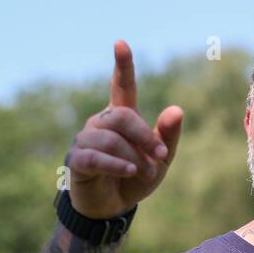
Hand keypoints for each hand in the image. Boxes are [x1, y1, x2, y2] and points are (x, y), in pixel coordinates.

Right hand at [66, 40, 182, 218]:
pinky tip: (128, 172)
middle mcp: (100, 123)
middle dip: (145, 136)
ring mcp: (85, 140)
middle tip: (160, 155)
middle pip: (122, 116)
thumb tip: (176, 110)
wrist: (112, 208)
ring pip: (110, 139)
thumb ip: (168, 136)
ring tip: (142, 174)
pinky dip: (115, 164)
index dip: (122, 66)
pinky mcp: (77, 161)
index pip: (122, 87)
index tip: (121, 43)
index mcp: (121, 118)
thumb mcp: (160, 160)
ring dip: (133, 158)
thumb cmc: (135, 179)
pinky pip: (95, 157)